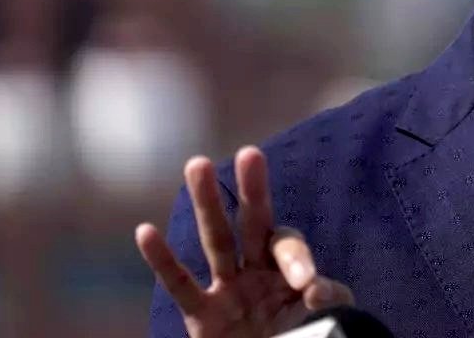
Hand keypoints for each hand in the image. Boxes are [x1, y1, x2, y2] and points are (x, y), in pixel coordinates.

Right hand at [136, 146, 352, 336]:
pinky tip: (145, 231)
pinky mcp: (202, 317)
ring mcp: (228, 289)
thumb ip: (327, 300)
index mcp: (288, 270)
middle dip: (252, 191)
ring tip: (197, 164)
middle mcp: (257, 270)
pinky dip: (162, 260)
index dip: (296, 260)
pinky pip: (180, 285)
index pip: (288, 248)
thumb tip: (316, 288)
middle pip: (253, 223)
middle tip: (250, 153)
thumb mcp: (325, 319)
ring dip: (207, 204)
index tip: (307, 285)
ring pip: (216, 240)